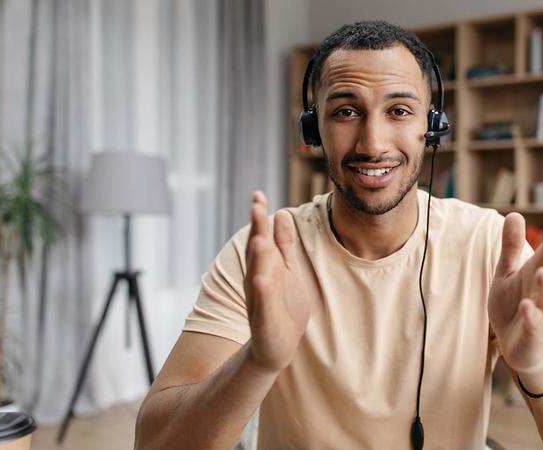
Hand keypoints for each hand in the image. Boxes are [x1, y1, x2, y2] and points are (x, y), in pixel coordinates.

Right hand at [244, 191, 310, 372]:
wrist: (276, 347)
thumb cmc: (282, 306)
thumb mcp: (286, 269)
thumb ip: (284, 243)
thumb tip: (281, 213)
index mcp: (265, 267)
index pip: (262, 238)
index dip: (260, 217)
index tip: (259, 195)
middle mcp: (259, 280)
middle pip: (257, 251)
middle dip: (256, 229)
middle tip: (256, 205)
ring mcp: (260, 300)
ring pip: (258, 275)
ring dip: (257, 257)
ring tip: (259, 238)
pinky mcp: (265, 321)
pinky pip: (263, 305)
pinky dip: (262, 292)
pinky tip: (262, 279)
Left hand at [487, 213, 542, 374]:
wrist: (515, 346)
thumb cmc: (513, 305)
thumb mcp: (508, 273)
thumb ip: (512, 247)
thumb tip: (515, 214)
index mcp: (538, 274)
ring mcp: (542, 314)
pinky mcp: (534, 334)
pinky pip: (534, 324)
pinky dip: (531, 315)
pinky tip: (526, 305)